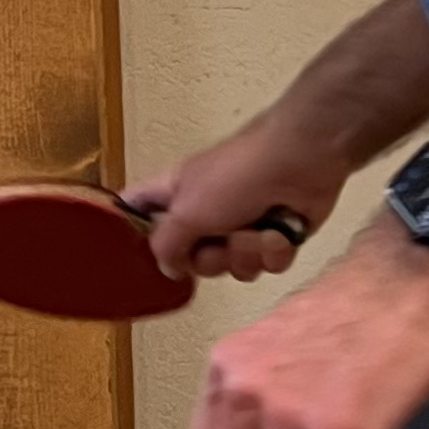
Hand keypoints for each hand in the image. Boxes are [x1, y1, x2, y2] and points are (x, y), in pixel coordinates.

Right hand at [123, 111, 349, 283]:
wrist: (302, 159)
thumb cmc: (235, 177)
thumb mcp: (186, 213)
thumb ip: (166, 246)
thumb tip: (168, 269)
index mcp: (174, 196)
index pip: (135, 209)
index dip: (127, 229)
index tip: (126, 253)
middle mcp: (204, 212)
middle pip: (190, 259)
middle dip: (210, 259)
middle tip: (218, 242)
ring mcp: (241, 225)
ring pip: (232, 267)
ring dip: (246, 254)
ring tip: (257, 231)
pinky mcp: (276, 236)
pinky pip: (266, 264)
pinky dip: (273, 251)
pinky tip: (281, 233)